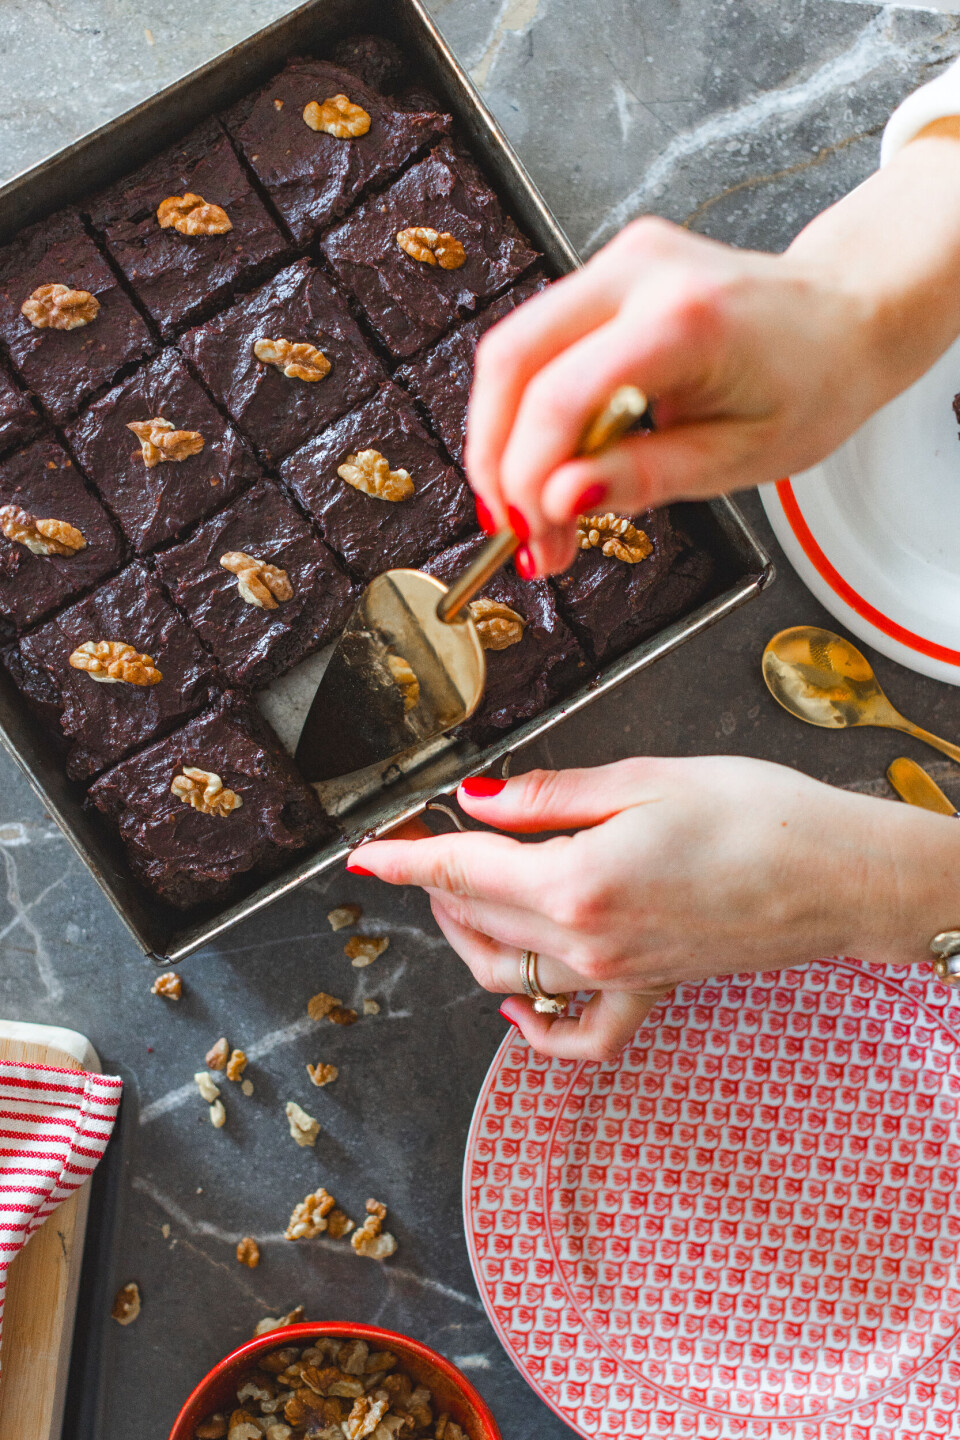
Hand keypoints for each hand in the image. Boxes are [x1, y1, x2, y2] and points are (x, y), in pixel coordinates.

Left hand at [349, 757, 959, 1059]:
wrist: (839, 875)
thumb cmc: (756, 816)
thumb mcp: (640, 779)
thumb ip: (546, 797)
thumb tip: (477, 798)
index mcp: (577, 881)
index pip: (461, 870)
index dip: (403, 858)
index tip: (364, 852)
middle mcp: (587, 943)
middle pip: (476, 920)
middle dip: (433, 884)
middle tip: (421, 844)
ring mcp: (617, 977)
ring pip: (508, 974)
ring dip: (468, 936)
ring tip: (459, 893)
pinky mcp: (649, 990)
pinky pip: (578, 1034)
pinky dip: (535, 1028)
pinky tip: (516, 1008)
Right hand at [466, 132, 959, 575]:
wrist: (848, 318)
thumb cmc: (812, 384)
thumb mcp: (738, 457)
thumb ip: (642, 477)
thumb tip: (560, 500)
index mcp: (684, 317)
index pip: (561, 395)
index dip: (526, 474)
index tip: (531, 533)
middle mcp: (641, 270)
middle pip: (511, 359)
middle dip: (495, 455)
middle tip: (513, 527)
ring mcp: (620, 260)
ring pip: (513, 349)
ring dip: (506, 437)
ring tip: (534, 508)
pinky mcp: (609, 273)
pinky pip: (539, 342)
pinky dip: (530, 410)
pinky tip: (552, 461)